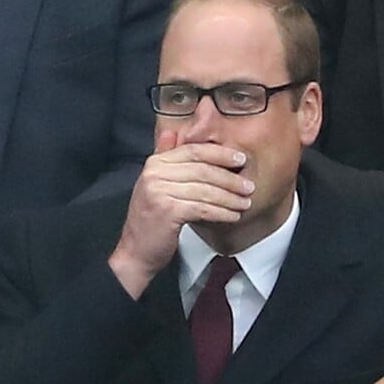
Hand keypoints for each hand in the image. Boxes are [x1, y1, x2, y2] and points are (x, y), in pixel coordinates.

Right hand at [109, 131, 254, 297]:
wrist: (135, 251)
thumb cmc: (152, 219)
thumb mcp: (158, 184)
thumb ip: (167, 158)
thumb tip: (174, 132)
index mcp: (155, 162)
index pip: (194, 150)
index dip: (220, 153)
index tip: (240, 159)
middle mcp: (155, 173)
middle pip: (203, 169)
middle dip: (230, 178)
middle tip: (249, 186)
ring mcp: (159, 191)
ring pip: (205, 190)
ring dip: (230, 197)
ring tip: (245, 203)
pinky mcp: (167, 211)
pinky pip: (202, 208)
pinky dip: (221, 212)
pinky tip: (233, 215)